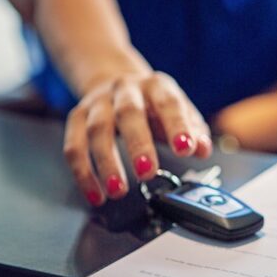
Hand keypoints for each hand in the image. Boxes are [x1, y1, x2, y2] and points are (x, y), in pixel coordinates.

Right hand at [63, 72, 211, 205]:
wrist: (119, 81)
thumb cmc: (155, 104)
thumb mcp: (181, 112)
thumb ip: (194, 131)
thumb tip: (202, 149)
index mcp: (157, 87)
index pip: (169, 104)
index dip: (177, 126)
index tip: (185, 149)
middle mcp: (125, 90)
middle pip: (128, 114)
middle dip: (138, 144)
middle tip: (146, 172)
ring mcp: (98, 102)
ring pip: (97, 130)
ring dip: (106, 162)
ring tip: (117, 190)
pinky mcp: (77, 116)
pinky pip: (74, 145)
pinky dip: (82, 173)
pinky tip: (95, 194)